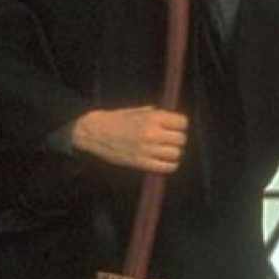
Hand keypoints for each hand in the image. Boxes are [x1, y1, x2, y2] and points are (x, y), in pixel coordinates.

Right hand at [70, 106, 188, 172]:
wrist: (96, 133)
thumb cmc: (117, 119)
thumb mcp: (138, 111)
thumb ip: (156, 114)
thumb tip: (172, 119)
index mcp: (152, 117)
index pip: (182, 123)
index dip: (180, 125)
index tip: (176, 127)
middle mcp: (152, 133)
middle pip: (181, 139)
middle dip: (178, 139)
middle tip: (170, 139)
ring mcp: (147, 150)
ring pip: (176, 154)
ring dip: (174, 152)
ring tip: (167, 151)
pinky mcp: (141, 163)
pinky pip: (167, 167)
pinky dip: (169, 165)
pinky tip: (164, 161)